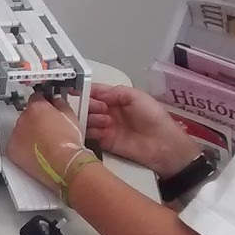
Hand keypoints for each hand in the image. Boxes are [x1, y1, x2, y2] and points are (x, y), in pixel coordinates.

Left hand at [5, 95, 90, 191]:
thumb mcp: (71, 116)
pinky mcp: (12, 150)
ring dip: (28, 134)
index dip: (43, 102)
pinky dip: (23, 148)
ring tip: (43, 144)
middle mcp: (23, 119)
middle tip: (48, 130)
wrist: (64, 164)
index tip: (46, 106)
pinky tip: (35, 152)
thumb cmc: (68, 143)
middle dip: (36, 120)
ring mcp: (16, 134)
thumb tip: (57, 101)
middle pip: (27, 115)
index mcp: (37, 108)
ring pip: (21, 130)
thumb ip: (61, 104)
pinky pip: (15, 145)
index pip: (36, 98)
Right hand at [84, 83, 198, 176]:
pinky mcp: (104, 142)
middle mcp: (108, 112)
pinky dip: (88, 132)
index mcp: (116, 99)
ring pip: (87, 120)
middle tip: (100, 109)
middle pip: (88, 105)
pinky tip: (96, 130)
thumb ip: (115, 92)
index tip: (72, 89)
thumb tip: (94, 93)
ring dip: (90, 118)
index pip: (95, 92)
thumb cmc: (152, 116)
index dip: (83, 90)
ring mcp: (105, 127)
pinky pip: (90, 135)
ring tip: (104, 121)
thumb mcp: (136, 97)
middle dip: (89, 105)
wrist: (163, 144)